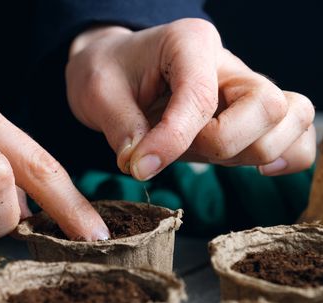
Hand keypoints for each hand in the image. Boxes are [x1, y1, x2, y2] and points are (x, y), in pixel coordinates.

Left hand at [66, 18, 315, 179]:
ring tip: (202, 153)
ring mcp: (244, 90)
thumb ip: (121, 129)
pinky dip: (285, 157)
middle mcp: (228, 64)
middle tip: (176, 149)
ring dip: (251, 153)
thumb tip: (143, 165)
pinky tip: (253, 169)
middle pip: (268, 107)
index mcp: (190, 43)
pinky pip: (296, 136)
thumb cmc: (107, 73)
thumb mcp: (97, 94)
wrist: (113, 69)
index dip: (172, 140)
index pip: (201, 98)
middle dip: (222, 144)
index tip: (139, 167)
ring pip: (292, 120)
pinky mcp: (248, 117)